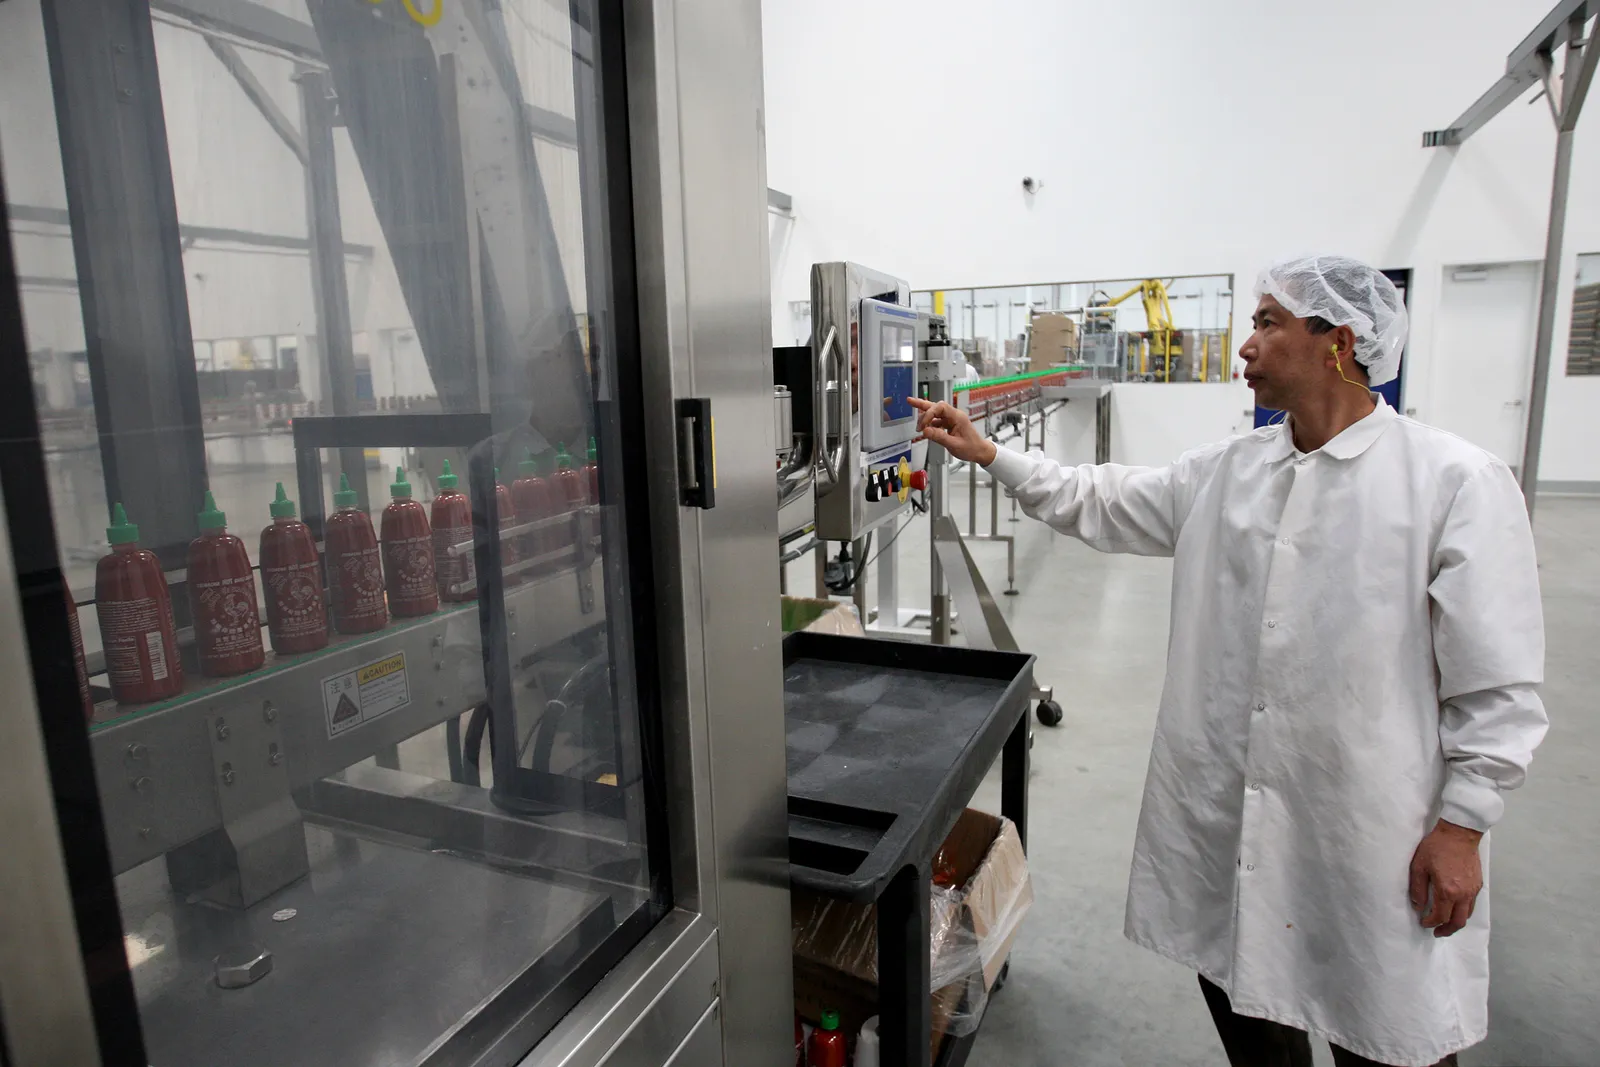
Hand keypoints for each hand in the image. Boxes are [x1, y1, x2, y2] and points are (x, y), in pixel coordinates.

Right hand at [909, 397, 996, 465]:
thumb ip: (939, 437)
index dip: (929, 414)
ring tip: (917, 423)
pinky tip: (925, 429)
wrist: (980, 451)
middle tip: (910, 401)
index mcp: (957, 417)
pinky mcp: (950, 424)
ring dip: (925, 417)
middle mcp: (954, 415)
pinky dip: (930, 424)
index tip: (923, 425)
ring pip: (936, 413)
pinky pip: (937, 421)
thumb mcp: (954, 444)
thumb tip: (925, 431)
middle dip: (922, 404)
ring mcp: (952, 419)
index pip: (940, 408)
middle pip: (936, 406)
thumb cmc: (972, 448)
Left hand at [1409, 819, 1483, 937]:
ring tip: (1445, 923)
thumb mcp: (1419, 866)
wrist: (1459, 833)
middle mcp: (1463, 894)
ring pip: (1468, 915)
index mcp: (1447, 891)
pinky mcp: (1479, 884)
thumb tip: (1418, 906)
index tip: (1423, 922)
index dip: (1430, 923)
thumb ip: (1418, 889)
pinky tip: (1455, 908)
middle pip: (1458, 922)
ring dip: (1456, 922)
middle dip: (1447, 930)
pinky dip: (1464, 912)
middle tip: (1437, 932)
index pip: (1440, 916)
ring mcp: (1473, 890)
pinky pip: (1472, 905)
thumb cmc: (1437, 847)